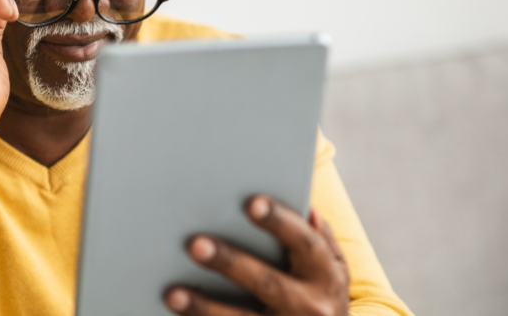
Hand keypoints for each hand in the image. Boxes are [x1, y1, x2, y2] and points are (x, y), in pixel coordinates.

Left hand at [166, 196, 350, 315]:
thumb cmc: (324, 302)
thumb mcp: (334, 272)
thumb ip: (320, 238)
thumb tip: (303, 203)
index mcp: (327, 276)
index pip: (305, 242)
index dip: (280, 221)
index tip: (252, 202)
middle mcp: (312, 307)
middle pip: (266, 282)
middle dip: (230, 263)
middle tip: (195, 244)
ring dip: (205, 308)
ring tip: (173, 294)